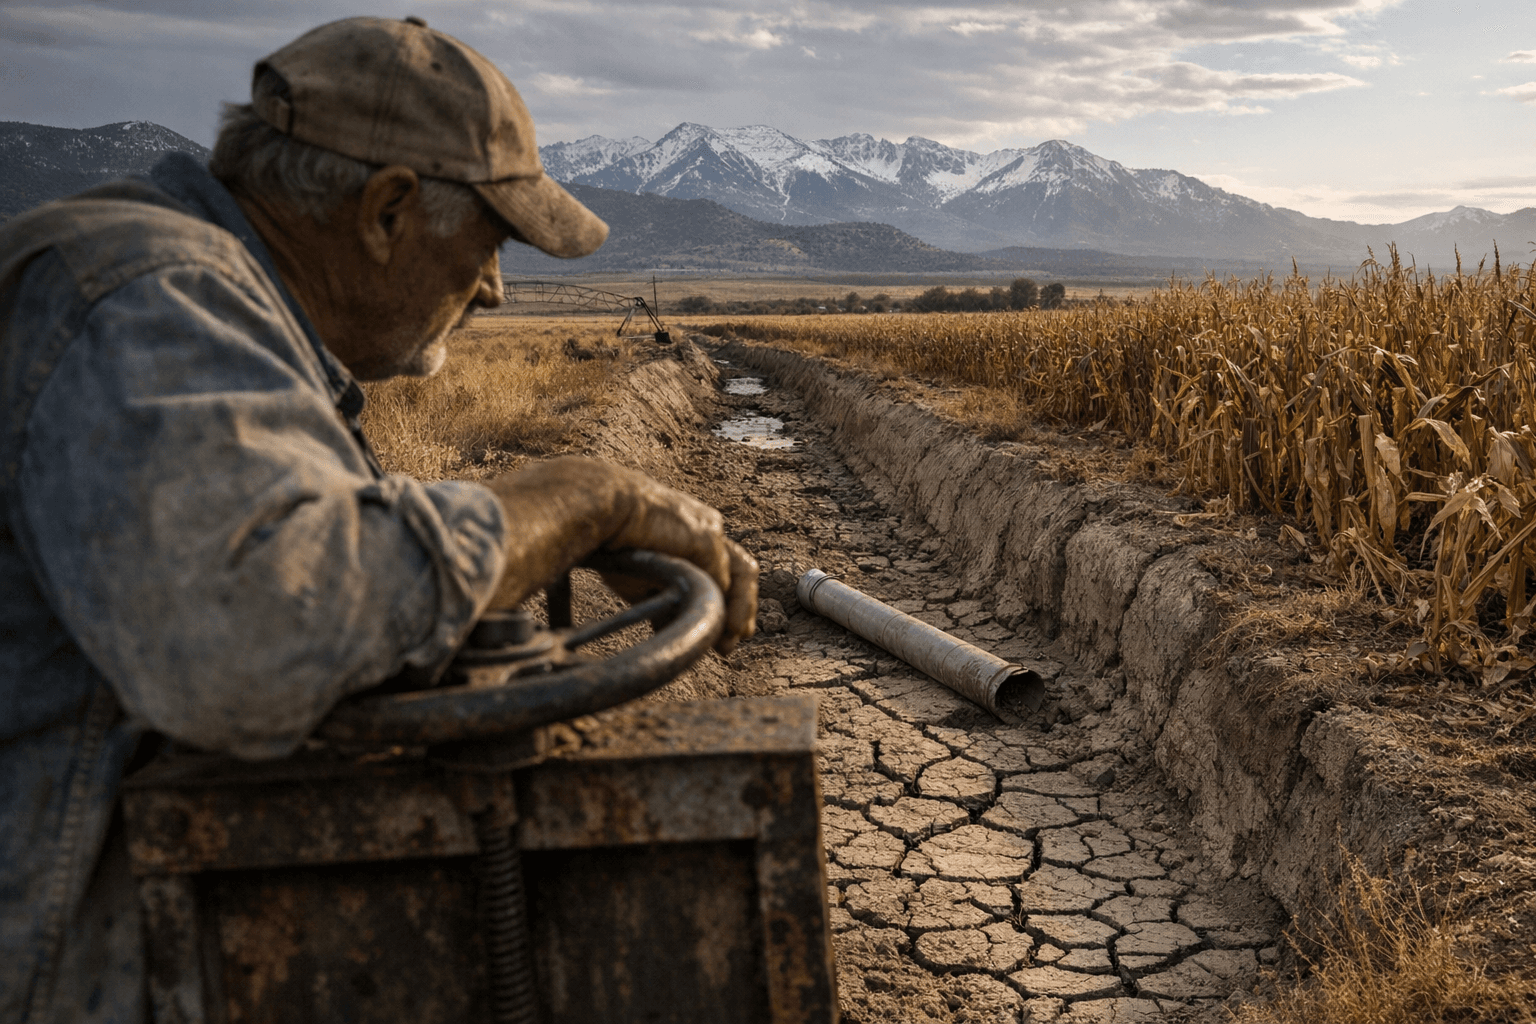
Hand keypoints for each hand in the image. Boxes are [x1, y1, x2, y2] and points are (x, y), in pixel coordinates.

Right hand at [482, 457, 757, 653]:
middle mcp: (704, 527)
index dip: (725, 603)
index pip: (721, 569)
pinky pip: (722, 578)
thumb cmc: (607, 537)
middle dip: (741, 610)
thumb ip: (657, 593)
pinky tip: (716, 626)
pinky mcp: (705, 538)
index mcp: (690, 531)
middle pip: (740, 570)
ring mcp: (707, 530)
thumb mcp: (637, 573)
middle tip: (732, 643)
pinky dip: (724, 605)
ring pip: (742, 573)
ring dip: (740, 610)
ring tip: (731, 640)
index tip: (718, 637)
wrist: (596, 503)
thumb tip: (664, 625)